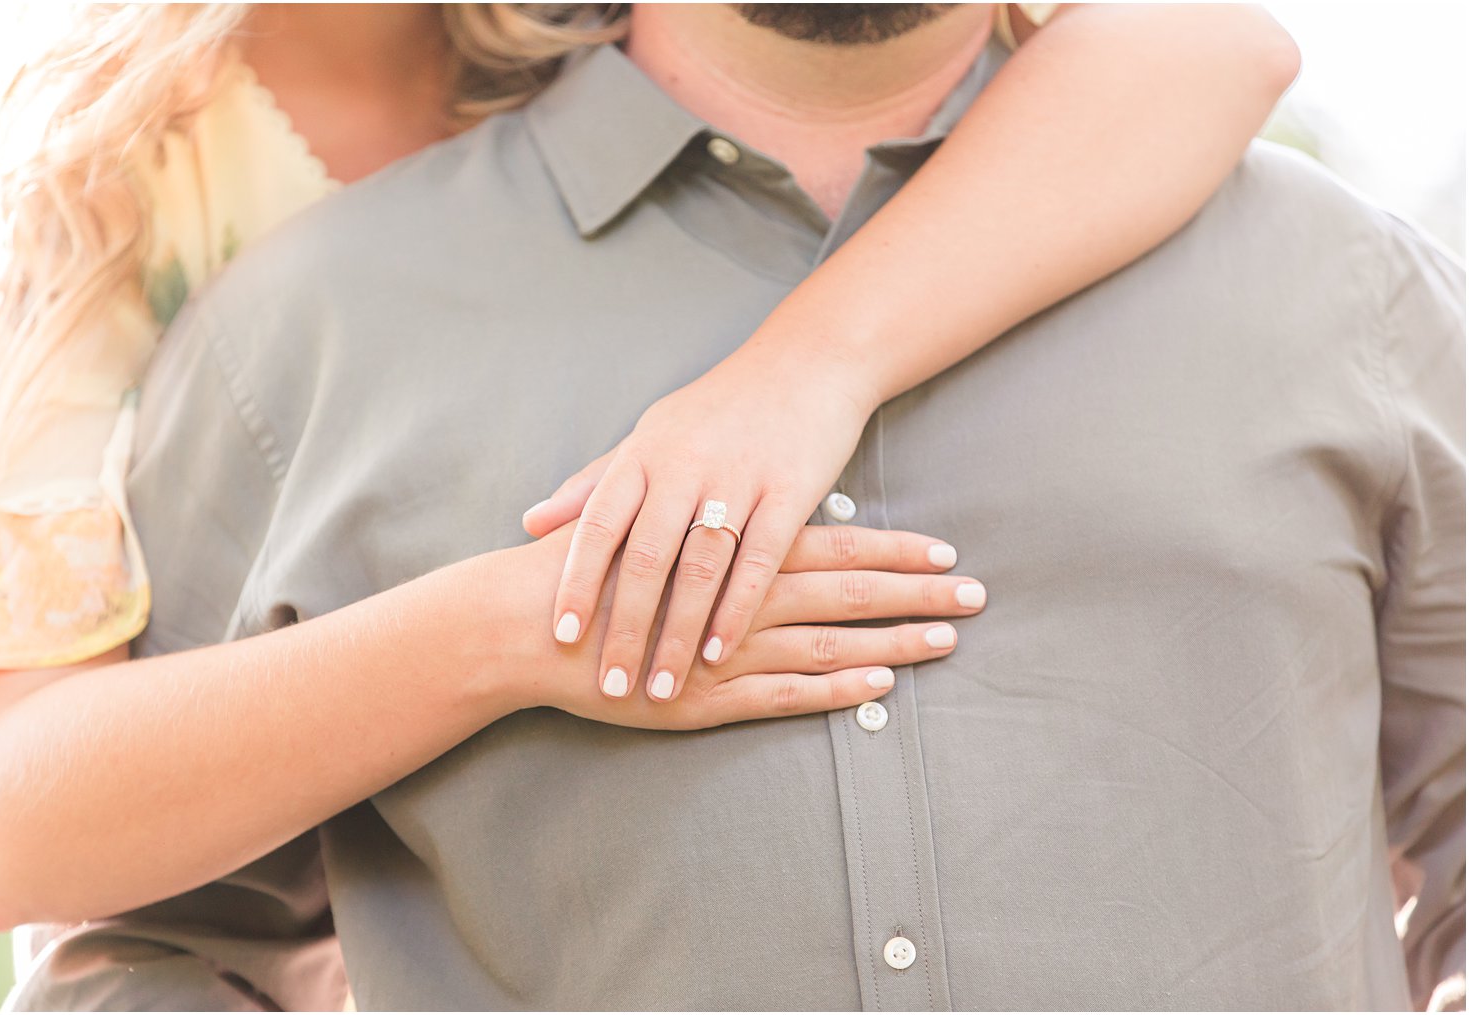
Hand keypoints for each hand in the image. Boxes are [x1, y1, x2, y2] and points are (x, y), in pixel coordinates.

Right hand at [494, 522, 985, 728]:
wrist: (528, 623)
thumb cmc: (591, 568)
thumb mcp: (653, 517)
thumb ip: (703, 511)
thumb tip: (755, 500)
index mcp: (737, 546)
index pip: (836, 543)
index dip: (894, 547)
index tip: (945, 550)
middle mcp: (745, 594)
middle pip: (851, 589)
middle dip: (918, 592)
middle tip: (977, 595)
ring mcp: (731, 649)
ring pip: (832, 640)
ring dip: (894, 639)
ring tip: (947, 640)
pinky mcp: (709, 698)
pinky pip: (788, 694)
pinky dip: (837, 688)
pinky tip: (880, 685)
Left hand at [521, 351, 895, 702]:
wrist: (806, 362)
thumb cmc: (719, 409)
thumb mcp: (649, 437)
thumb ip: (594, 485)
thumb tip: (531, 524)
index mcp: (644, 455)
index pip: (599, 526)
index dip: (577, 582)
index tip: (562, 637)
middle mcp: (685, 465)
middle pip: (645, 558)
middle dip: (625, 628)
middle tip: (611, 686)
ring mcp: (738, 478)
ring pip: (699, 567)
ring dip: (678, 634)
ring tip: (663, 688)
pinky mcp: (789, 490)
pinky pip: (760, 559)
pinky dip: (737, 608)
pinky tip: (720, 650)